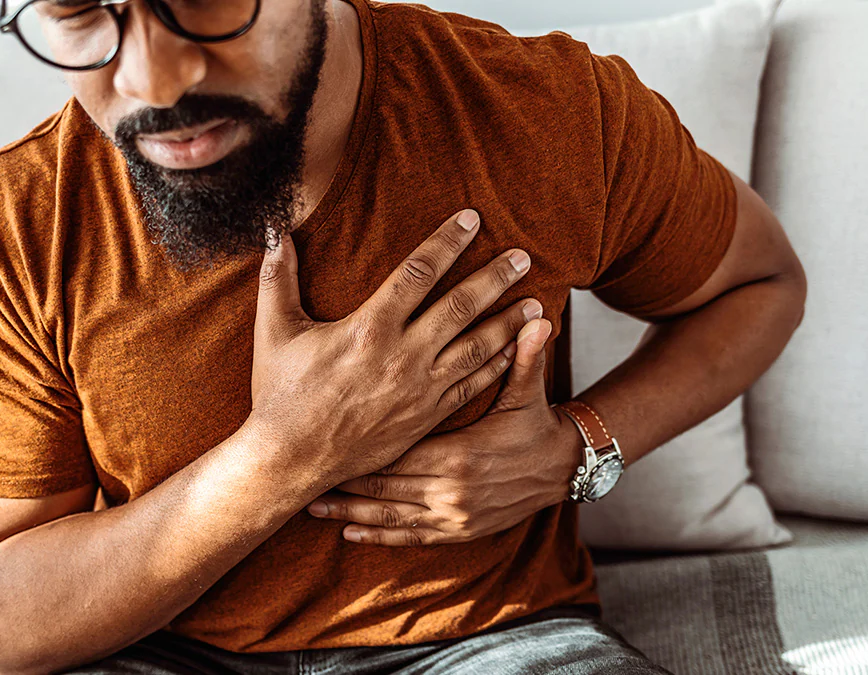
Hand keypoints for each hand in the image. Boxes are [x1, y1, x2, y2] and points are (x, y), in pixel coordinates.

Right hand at [247, 209, 538, 485]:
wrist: (291, 460)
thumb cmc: (280, 395)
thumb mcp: (274, 332)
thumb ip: (278, 279)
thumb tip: (275, 232)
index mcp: (368, 327)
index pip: (418, 272)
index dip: (447, 242)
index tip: (471, 219)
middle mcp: (402, 356)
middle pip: (460, 306)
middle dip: (495, 277)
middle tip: (523, 256)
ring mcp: (419, 389)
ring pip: (475, 347)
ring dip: (507, 323)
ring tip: (536, 303)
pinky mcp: (425, 417)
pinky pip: (470, 386)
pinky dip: (495, 366)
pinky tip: (514, 351)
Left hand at [304, 317, 583, 544]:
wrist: (565, 470)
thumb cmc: (538, 424)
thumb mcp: (528, 391)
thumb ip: (523, 356)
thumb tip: (537, 316)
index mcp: (459, 455)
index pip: (395, 449)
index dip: (357, 448)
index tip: (323, 439)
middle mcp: (451, 491)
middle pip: (383, 485)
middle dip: (343, 481)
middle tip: (301, 474)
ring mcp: (454, 516)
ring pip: (390, 515)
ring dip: (350, 512)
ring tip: (313, 508)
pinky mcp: (460, 532)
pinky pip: (411, 536)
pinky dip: (380, 534)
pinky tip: (350, 533)